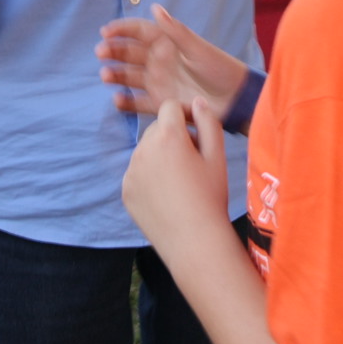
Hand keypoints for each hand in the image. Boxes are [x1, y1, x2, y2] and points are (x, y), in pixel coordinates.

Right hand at [97, 4, 247, 120]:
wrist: (235, 99)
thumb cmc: (219, 68)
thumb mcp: (197, 48)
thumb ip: (175, 31)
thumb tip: (154, 7)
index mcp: (166, 43)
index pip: (138, 32)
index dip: (122, 30)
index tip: (106, 31)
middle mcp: (158, 61)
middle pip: (129, 53)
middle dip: (113, 51)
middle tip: (100, 52)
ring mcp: (157, 82)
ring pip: (129, 76)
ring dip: (116, 74)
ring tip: (105, 75)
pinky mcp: (160, 103)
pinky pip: (138, 102)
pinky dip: (126, 102)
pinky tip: (117, 100)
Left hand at [123, 99, 227, 254]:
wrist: (194, 241)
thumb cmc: (211, 197)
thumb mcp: (217, 156)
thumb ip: (208, 123)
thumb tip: (197, 102)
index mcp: (167, 136)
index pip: (169, 107)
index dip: (185, 114)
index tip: (197, 131)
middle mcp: (143, 149)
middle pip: (157, 129)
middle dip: (173, 136)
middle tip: (193, 161)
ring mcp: (130, 171)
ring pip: (146, 151)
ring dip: (160, 156)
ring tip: (180, 180)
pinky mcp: (125, 190)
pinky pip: (137, 173)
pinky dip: (149, 176)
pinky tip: (167, 195)